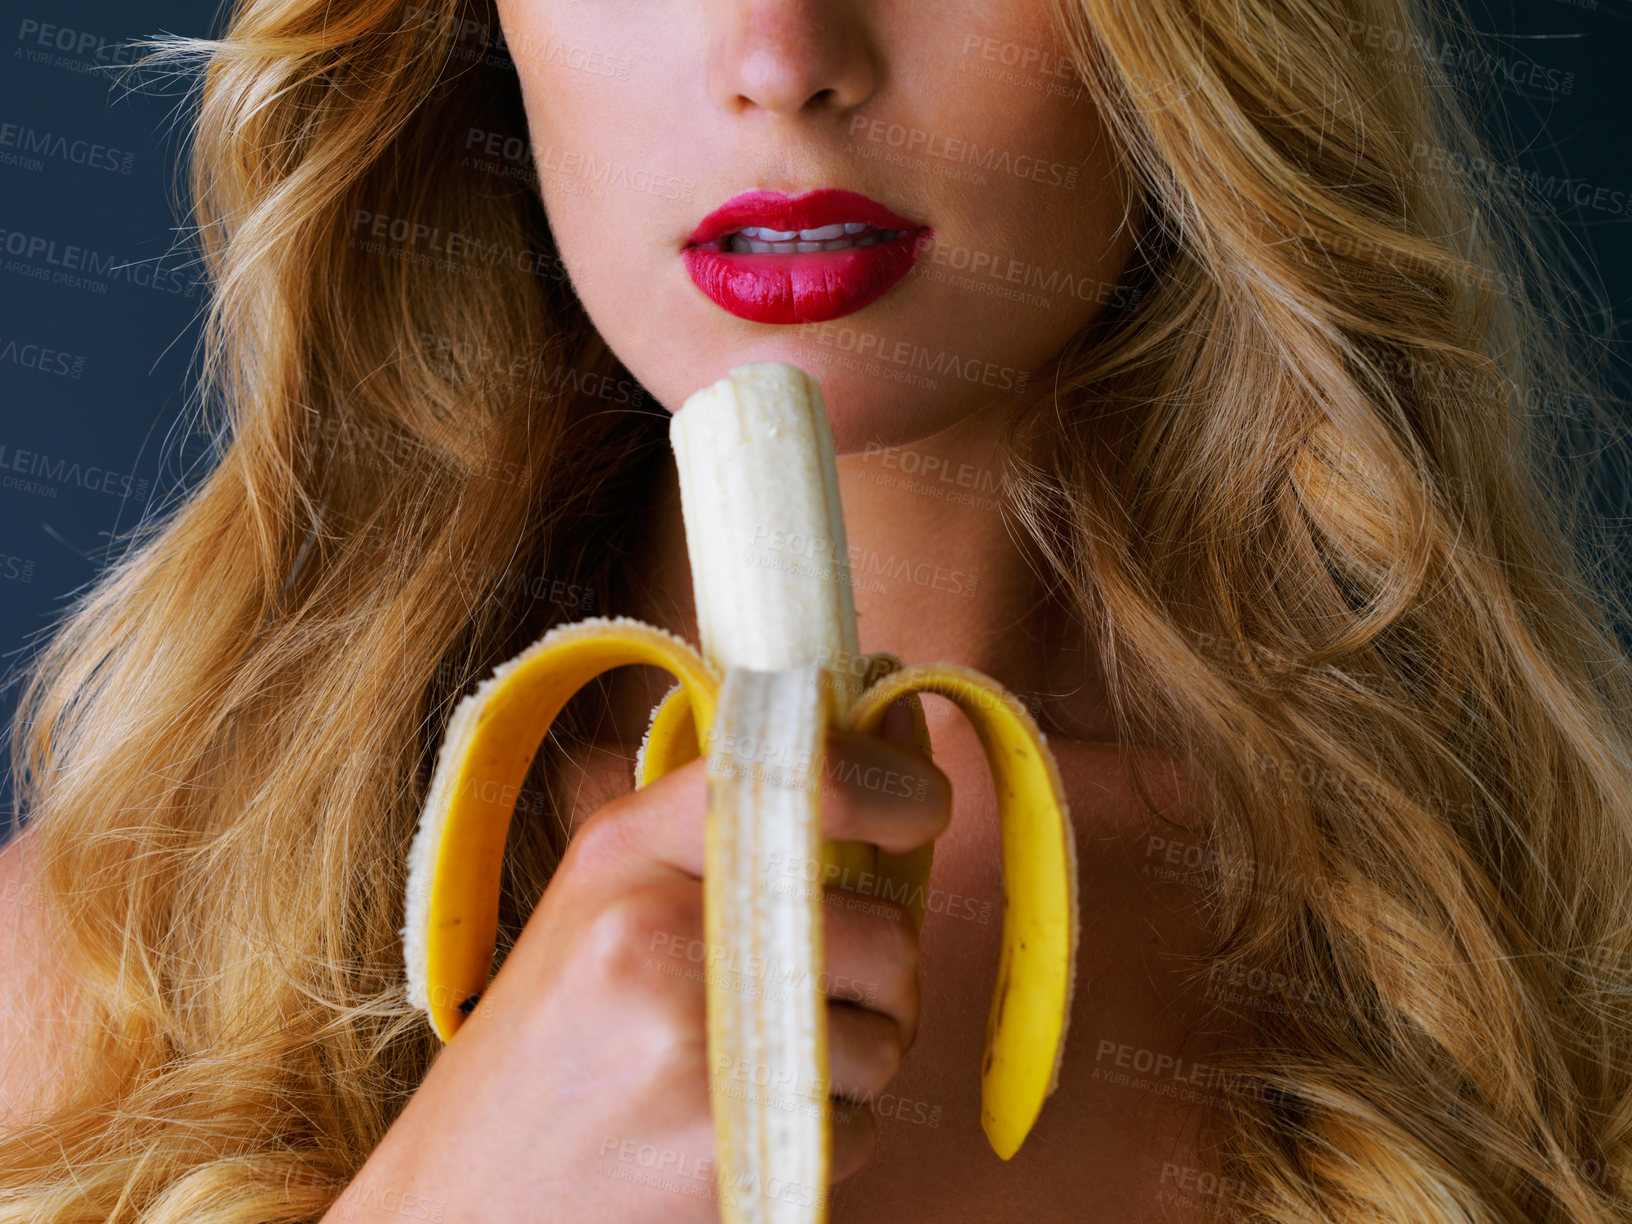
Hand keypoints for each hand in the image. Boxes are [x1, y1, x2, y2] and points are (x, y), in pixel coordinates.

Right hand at [322, 705, 949, 1223]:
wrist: (457, 1205)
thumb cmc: (550, 1048)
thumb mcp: (603, 903)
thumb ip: (731, 835)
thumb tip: (896, 759)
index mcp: (625, 851)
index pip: (809, 780)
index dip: (895, 790)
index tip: (923, 808)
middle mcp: (657, 933)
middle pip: (884, 936)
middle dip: (874, 978)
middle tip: (799, 1000)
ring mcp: (691, 1046)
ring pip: (884, 1042)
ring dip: (848, 1066)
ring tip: (743, 1073)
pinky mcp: (723, 1152)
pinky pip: (857, 1131)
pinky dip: (821, 1142)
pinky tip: (730, 1136)